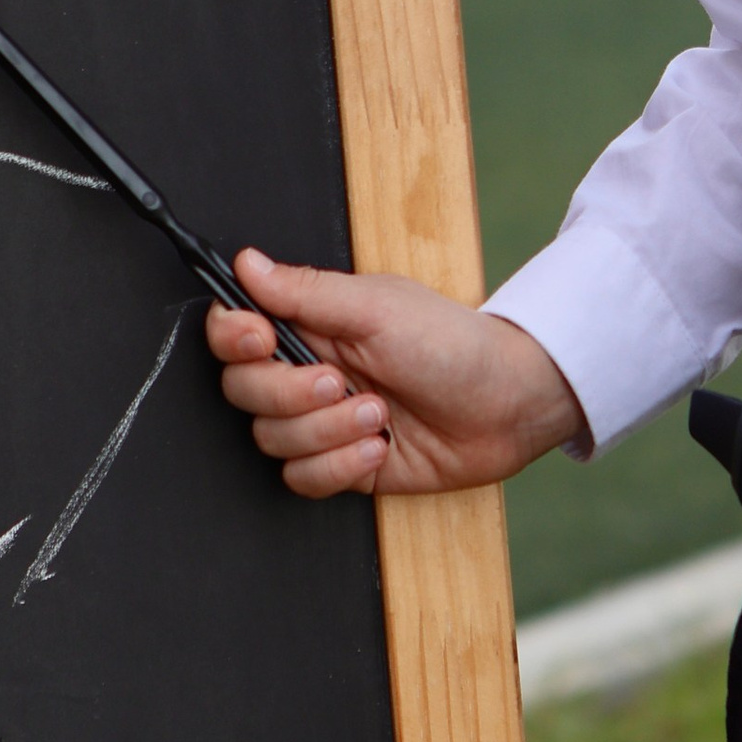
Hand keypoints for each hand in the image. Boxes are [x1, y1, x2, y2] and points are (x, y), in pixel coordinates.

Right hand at [206, 248, 583, 498]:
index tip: (262, 338)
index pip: (235, 330)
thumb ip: (306, 291)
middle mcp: (309, 371)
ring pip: (272, 439)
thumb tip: (247, 263)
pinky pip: (302, 478)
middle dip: (290, 392)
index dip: (235, 337)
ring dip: (326, 430)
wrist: (506, 405)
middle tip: (340, 380)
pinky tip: (379, 448)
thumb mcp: (378, 306)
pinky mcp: (341, 464)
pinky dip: (339, 465)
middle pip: (243, 390)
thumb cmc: (453, 344)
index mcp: (312, 324)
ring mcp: (323, 421)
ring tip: (378, 414)